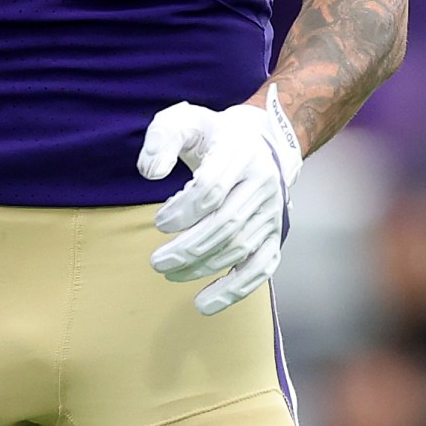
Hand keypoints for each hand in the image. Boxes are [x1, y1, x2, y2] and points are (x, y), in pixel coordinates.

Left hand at [138, 91, 303, 314]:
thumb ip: (161, 138)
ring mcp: (272, 213)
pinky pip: (261, 268)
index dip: (183, 210)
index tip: (158, 222)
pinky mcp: (275, 235)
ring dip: (203, 268)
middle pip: (226, 225)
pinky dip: (234, 290)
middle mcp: (263, 185)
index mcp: (241, 154)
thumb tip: (150, 172)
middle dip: (189, 248)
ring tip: (168, 273)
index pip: (213, 189)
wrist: (264, 141)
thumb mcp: (184, 120)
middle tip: (156, 262)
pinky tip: (204, 305)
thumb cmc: (213, 134)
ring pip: (240, 248)